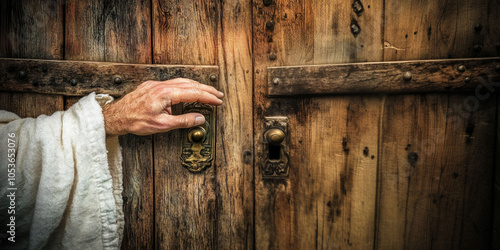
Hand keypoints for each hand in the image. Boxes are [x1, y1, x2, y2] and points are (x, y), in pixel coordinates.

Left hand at [102, 78, 223, 135]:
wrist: (116, 116)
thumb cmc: (136, 121)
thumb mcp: (162, 125)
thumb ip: (183, 120)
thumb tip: (199, 118)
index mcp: (166, 93)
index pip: (193, 93)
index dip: (208, 97)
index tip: (218, 101)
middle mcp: (162, 85)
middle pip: (190, 84)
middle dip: (206, 90)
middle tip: (218, 95)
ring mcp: (156, 84)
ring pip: (181, 82)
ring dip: (196, 87)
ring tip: (207, 93)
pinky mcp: (151, 86)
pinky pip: (172, 83)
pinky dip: (184, 87)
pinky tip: (186, 93)